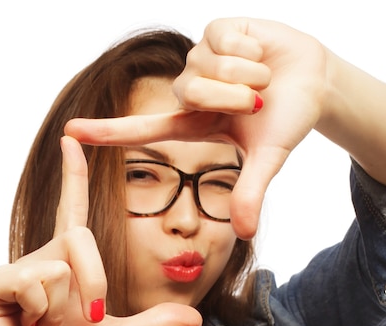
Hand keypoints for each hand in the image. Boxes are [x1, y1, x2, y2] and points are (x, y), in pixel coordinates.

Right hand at [0, 136, 201, 325]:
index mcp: (65, 269)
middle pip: (79, 241)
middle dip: (94, 285)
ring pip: (57, 267)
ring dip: (61, 312)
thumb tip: (195, 318)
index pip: (71, 214)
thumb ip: (152, 325)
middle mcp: (38, 263)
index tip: (73, 139)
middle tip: (83, 321)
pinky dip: (39, 313)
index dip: (75, 178)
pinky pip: (29, 282)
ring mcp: (10, 274)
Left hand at [65, 18, 329, 238]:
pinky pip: (223, 39)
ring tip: (264, 78)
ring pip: (208, 65)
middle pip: (191, 91)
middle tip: (259, 100)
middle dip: (233, 96)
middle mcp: (190, 92)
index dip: (107, 132)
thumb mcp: (268, 159)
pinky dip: (251, 50)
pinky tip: (261, 54)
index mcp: (193, 124)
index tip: (71, 133)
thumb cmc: (286, 119)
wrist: (314, 80)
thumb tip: (245, 234)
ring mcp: (200, 59)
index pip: (142, 129)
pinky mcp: (215, 30)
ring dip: (246, 75)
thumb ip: (250, 193)